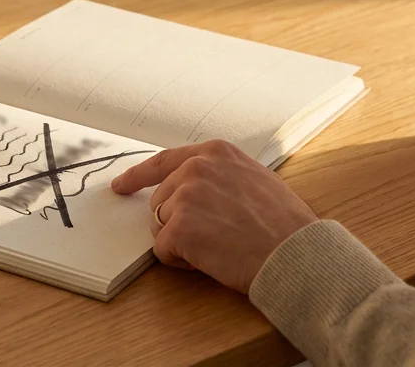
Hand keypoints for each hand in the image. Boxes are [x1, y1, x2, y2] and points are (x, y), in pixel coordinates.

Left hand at [109, 140, 318, 294]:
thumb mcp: (253, 179)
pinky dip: (181, 261)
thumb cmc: (284, 224)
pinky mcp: (179, 226)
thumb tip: (191, 190)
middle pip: (160, 201)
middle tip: (216, 237)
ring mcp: (185, 195)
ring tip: (219, 246)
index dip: (138, 176)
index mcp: (215, 152)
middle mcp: (196, 167)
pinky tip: (212, 259)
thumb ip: (219, 177)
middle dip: (177, 223)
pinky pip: (162, 250)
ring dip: (181, 242)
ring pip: (160, 226)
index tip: (120, 186)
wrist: (294, 252)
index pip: (164, 161)